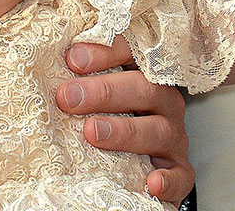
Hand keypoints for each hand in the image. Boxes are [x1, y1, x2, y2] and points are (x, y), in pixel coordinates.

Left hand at [55, 37, 192, 203]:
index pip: (133, 53)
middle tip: (68, 97)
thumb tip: (53, 65)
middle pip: (144, 89)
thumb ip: (82, 78)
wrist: (147, 161)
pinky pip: (180, 176)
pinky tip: (151, 182)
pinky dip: (168, 180)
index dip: (106, 52)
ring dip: (124, 131)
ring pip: (158, 130)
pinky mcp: (180, 171)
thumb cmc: (114, 118)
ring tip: (92, 132)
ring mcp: (174, 137)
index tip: (72, 59)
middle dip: (104, 92)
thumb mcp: (101, 92)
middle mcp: (164, 102)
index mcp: (146, 75)